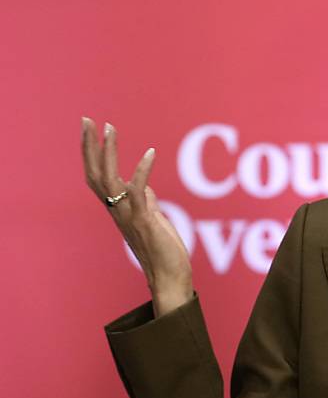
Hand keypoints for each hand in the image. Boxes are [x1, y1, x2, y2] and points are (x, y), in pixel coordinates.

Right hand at [81, 117, 192, 316]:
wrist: (170, 277)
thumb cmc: (163, 251)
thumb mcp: (153, 220)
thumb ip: (146, 202)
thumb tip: (145, 186)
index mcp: (118, 209)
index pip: (97, 177)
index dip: (92, 154)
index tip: (92, 129)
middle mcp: (118, 211)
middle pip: (94, 174)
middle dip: (90, 146)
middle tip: (88, 120)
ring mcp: (129, 215)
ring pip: (109, 180)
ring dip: (109, 152)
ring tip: (109, 128)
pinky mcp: (144, 221)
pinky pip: (138, 192)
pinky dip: (141, 171)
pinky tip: (150, 153)